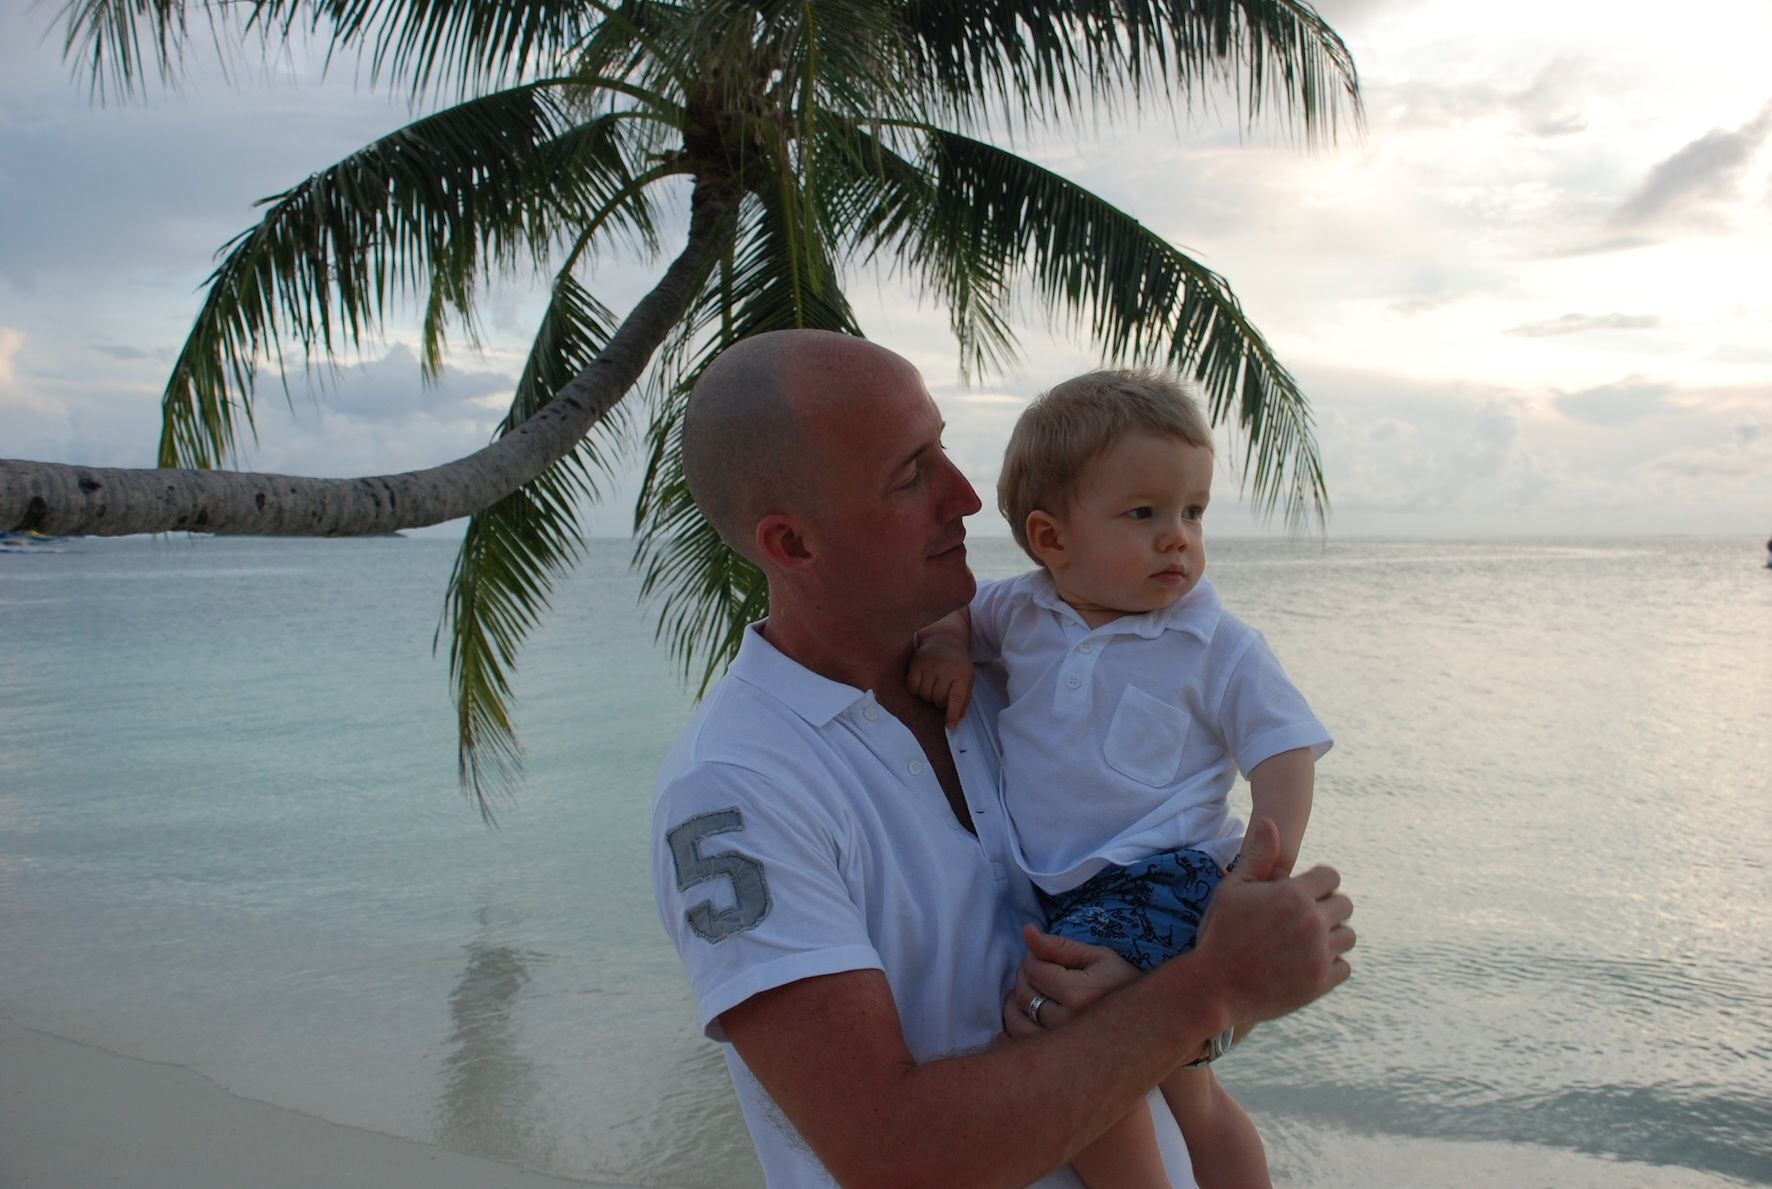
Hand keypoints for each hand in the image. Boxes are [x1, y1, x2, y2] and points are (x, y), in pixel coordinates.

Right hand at [907, 634, 976, 727]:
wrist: (944, 640)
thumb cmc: (956, 666)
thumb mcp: (966, 680)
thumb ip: (962, 700)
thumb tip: (954, 721)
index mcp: (962, 674)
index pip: (957, 698)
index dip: (952, 713)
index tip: (950, 726)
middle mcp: (946, 669)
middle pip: (938, 700)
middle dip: (940, 700)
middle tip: (943, 690)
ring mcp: (929, 665)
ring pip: (924, 696)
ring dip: (928, 695)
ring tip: (933, 684)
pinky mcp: (916, 663)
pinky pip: (912, 688)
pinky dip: (916, 689)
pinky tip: (923, 681)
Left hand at [1002, 924, 1138, 1038]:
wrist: (1149, 1027)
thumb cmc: (1124, 985)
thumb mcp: (1099, 957)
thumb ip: (1059, 946)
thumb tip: (1027, 932)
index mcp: (1080, 994)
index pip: (1034, 970)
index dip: (1032, 958)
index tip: (1043, 958)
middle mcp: (1070, 1023)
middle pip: (1024, 995)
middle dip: (1024, 978)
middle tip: (1038, 972)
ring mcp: (1063, 1046)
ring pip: (1018, 1022)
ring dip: (1015, 1003)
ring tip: (1032, 992)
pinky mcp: (1059, 1060)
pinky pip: (1022, 1046)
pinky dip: (1013, 1031)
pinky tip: (1024, 1017)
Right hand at [1194, 819, 1353, 1026]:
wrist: (1215, 986)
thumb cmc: (1220, 933)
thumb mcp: (1232, 889)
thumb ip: (1257, 856)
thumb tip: (1269, 822)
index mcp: (1293, 894)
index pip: (1330, 876)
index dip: (1317, 883)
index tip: (1304, 894)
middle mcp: (1312, 921)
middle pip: (1344, 905)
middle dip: (1327, 908)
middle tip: (1304, 920)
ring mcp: (1320, 953)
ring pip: (1347, 936)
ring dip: (1332, 936)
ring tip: (1307, 942)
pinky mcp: (1322, 982)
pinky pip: (1343, 966)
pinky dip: (1330, 965)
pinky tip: (1306, 964)